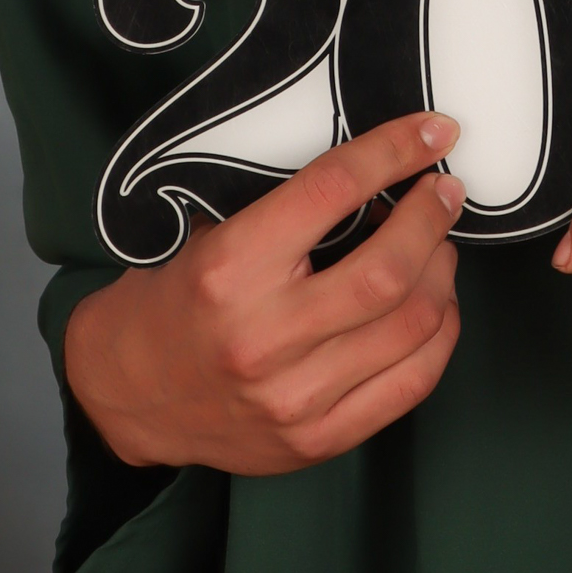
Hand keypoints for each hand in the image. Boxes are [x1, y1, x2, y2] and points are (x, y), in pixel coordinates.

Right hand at [64, 114, 464, 474]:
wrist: (128, 394)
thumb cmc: (177, 299)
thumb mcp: (211, 232)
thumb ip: (288, 207)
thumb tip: (381, 168)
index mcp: (229, 269)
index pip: (332, 190)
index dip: (394, 152)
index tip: (432, 133)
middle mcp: (262, 337)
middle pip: (388, 269)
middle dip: (431, 217)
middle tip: (443, 192)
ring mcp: (293, 398)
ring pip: (413, 325)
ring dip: (442, 271)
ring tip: (437, 246)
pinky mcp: (317, 440)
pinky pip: (412, 382)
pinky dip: (440, 333)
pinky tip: (435, 304)